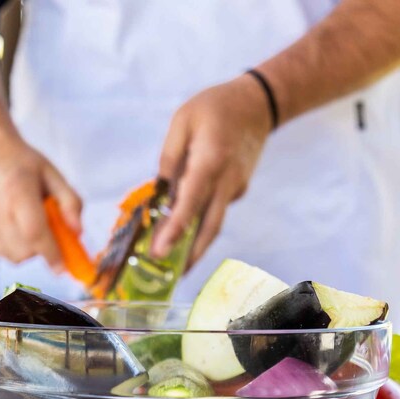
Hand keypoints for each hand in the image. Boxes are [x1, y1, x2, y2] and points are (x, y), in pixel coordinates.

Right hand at [0, 134, 81, 271]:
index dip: (50, 253)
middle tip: (47, 230)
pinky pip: (1, 254)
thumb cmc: (27, 167)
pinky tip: (12, 226)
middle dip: (42, 248)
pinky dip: (12, 247)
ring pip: (13, 256)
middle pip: (24, 249)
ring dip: (27, 249)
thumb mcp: (54, 175)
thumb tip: (78, 232)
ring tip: (26, 223)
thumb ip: (70, 202)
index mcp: (18, 189)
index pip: (34, 230)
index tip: (63, 268)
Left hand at [152, 74, 273, 266]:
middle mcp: (227, 181)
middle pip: (209, 226)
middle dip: (189, 254)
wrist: (260, 103)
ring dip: (194, 245)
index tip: (159, 252)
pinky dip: (199, 224)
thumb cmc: (215, 107)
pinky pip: (216, 210)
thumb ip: (169, 158)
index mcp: (210, 161)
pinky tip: (181, 231)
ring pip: (214, 223)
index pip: (191, 203)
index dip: (175, 230)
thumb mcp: (182, 121)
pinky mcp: (237, 189)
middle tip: (168, 275)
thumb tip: (160, 191)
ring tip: (171, 263)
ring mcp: (236, 188)